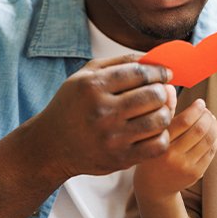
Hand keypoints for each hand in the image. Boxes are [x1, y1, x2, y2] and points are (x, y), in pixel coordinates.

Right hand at [23, 53, 173, 181]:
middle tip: (160, 92)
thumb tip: (153, 58)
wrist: (51, 145)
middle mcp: (102, 111)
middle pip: (154, 95)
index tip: (165, 73)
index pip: (141, 73)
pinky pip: (158, 145)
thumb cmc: (72, 105)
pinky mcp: (120, 159)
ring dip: (165, 112)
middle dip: (163, 91)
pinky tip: (153, 130)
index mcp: (93, 86)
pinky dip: (162, 135)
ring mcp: (112, 138)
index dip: (159, 71)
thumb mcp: (85, 76)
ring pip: (160, 120)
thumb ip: (118, 62)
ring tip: (158, 110)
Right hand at [134, 98, 216, 198]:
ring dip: (214, 125)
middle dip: (207, 116)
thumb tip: (170, 87)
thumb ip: (163, 111)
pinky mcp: (196, 173)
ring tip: (211, 118)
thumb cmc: (151, 151)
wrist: (154, 186)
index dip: (196, 109)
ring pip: (208, 140)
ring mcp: (186, 167)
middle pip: (199, 130)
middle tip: (206, 110)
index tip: (200, 102)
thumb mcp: (150, 133)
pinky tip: (212, 130)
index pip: (184, 122)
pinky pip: (211, 151)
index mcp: (159, 143)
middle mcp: (173, 157)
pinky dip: (215, 137)